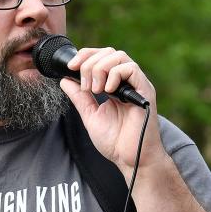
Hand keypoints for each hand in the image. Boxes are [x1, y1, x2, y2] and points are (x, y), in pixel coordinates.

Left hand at [59, 47, 167, 181]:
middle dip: (89, 63)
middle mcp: (127, 82)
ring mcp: (137, 85)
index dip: (84, 56)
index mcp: (114, 85)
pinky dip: (115, 75)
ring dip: (100, 69)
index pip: (100, 57)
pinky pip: (131, 69)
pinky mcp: (145, 91)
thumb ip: (79, 97)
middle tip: (85, 86)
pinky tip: (109, 91)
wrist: (130, 159)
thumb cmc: (115, 142)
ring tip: (96, 90)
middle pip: (108, 52)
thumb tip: (65, 80)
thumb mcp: (90, 115)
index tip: (69, 67)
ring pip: (119, 56)